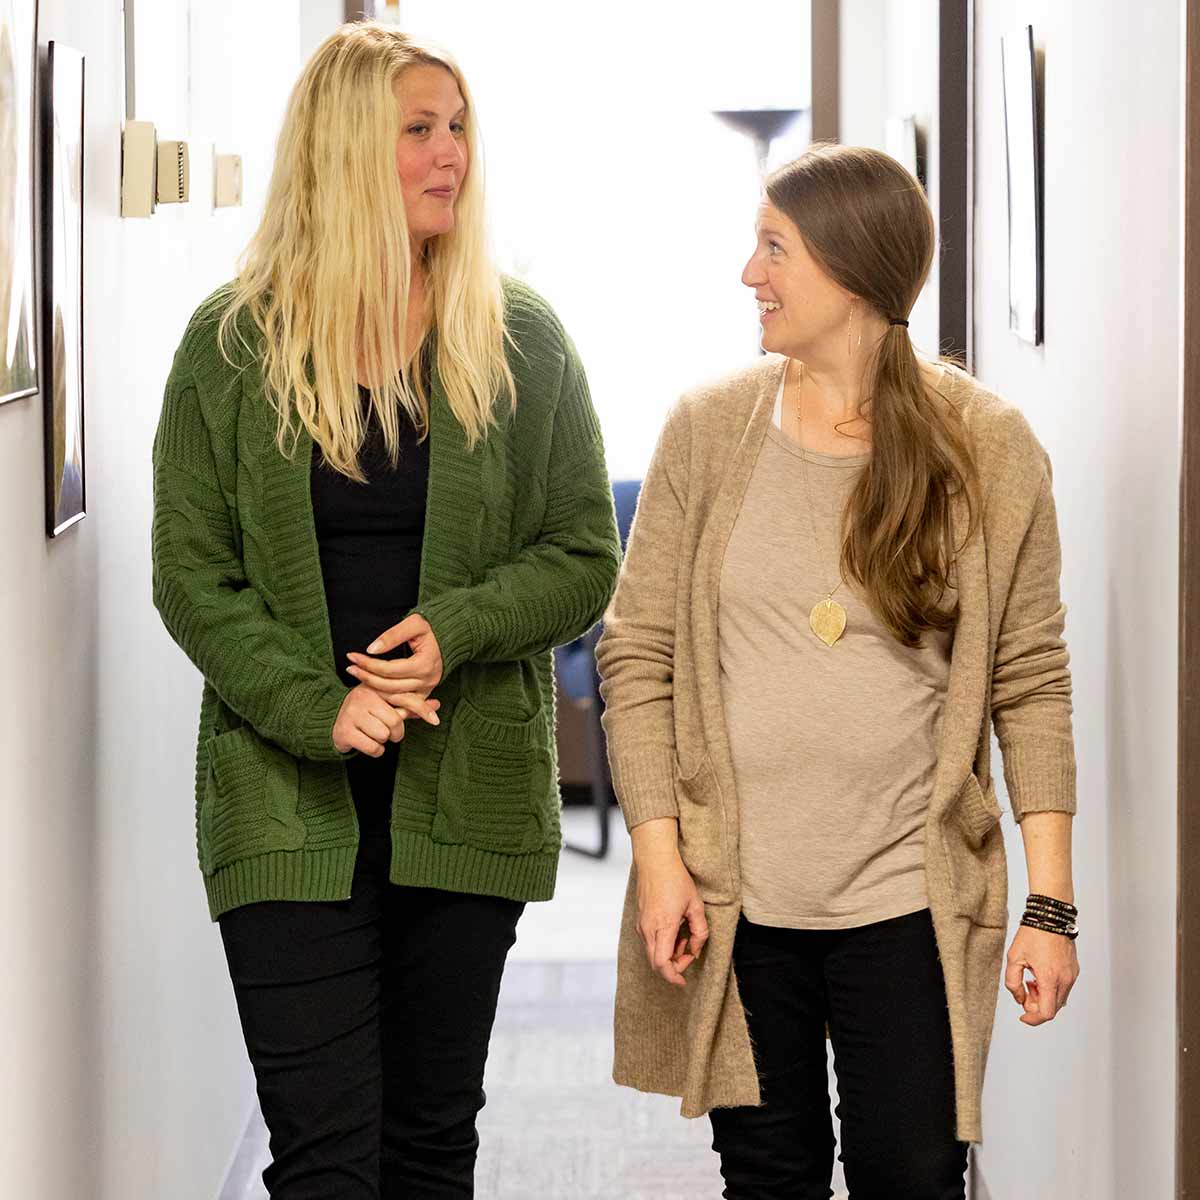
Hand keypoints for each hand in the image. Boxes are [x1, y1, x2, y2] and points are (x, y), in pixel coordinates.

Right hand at [332, 684, 429, 756]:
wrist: (331, 721)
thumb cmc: (366, 713)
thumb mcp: (387, 705)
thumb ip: (410, 706)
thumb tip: (437, 705)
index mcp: (377, 688)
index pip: (404, 699)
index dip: (422, 710)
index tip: (436, 720)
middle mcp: (363, 697)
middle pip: (395, 722)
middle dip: (395, 733)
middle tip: (386, 731)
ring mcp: (352, 713)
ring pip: (383, 735)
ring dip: (382, 741)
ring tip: (372, 734)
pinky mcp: (345, 730)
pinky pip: (373, 747)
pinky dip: (375, 750)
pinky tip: (366, 742)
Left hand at [346, 614, 443, 697]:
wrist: (447, 640)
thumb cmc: (430, 630)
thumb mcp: (414, 624)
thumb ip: (392, 635)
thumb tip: (371, 649)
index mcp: (425, 664)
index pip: (390, 669)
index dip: (368, 664)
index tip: (352, 656)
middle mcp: (427, 681)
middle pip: (389, 685)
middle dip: (366, 677)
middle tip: (350, 667)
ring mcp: (426, 692)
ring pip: (392, 696)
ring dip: (372, 687)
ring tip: (357, 675)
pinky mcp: (423, 697)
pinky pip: (400, 703)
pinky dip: (384, 699)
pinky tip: (371, 689)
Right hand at [631, 819, 708, 986]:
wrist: (654, 859)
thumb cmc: (675, 879)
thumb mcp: (696, 905)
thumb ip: (700, 931)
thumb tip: (696, 949)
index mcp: (662, 926)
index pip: (662, 964)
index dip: (673, 976)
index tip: (684, 980)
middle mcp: (647, 928)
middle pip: (656, 963)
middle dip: (674, 967)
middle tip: (689, 955)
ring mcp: (641, 924)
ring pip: (652, 953)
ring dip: (669, 955)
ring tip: (685, 939)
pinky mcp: (639, 920)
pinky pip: (649, 942)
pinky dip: (663, 945)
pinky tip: (675, 932)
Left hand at [1005, 923, 1080, 1025]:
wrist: (1050, 916)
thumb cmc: (1032, 934)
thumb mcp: (1014, 958)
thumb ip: (1013, 982)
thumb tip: (1020, 999)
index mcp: (1050, 978)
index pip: (1047, 1013)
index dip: (1033, 1019)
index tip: (1023, 1016)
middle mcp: (1065, 980)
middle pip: (1053, 1008)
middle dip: (1036, 1005)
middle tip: (1025, 990)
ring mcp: (1072, 975)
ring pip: (1059, 999)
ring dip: (1044, 997)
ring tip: (1031, 979)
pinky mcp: (1074, 970)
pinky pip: (1064, 988)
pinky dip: (1051, 988)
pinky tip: (1039, 974)